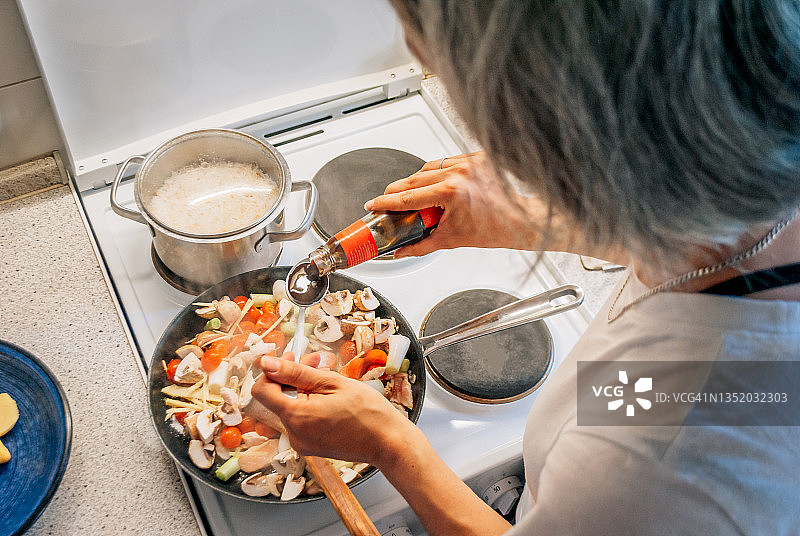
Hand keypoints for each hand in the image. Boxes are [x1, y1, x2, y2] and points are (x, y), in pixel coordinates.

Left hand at [251, 353, 414, 465]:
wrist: (387, 442)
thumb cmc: (368, 413)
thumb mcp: (332, 383)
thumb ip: (296, 372)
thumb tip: (267, 363)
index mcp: (297, 417)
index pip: (262, 391)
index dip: (271, 371)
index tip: (286, 359)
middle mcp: (294, 434)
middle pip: (277, 398)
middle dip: (291, 376)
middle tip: (313, 361)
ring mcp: (301, 443)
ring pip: (289, 407)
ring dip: (301, 388)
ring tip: (324, 375)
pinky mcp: (310, 446)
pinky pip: (300, 420)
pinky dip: (308, 404)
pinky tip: (326, 395)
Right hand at [364, 152, 541, 256]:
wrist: (520, 221)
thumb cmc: (493, 229)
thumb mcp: (450, 240)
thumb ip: (419, 246)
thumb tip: (400, 252)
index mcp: (451, 192)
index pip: (409, 196)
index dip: (386, 201)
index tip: (373, 204)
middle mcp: (460, 172)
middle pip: (415, 178)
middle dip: (397, 189)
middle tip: (387, 200)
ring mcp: (469, 162)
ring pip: (429, 166)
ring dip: (416, 179)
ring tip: (411, 194)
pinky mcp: (477, 157)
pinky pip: (447, 160)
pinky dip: (437, 171)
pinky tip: (434, 183)